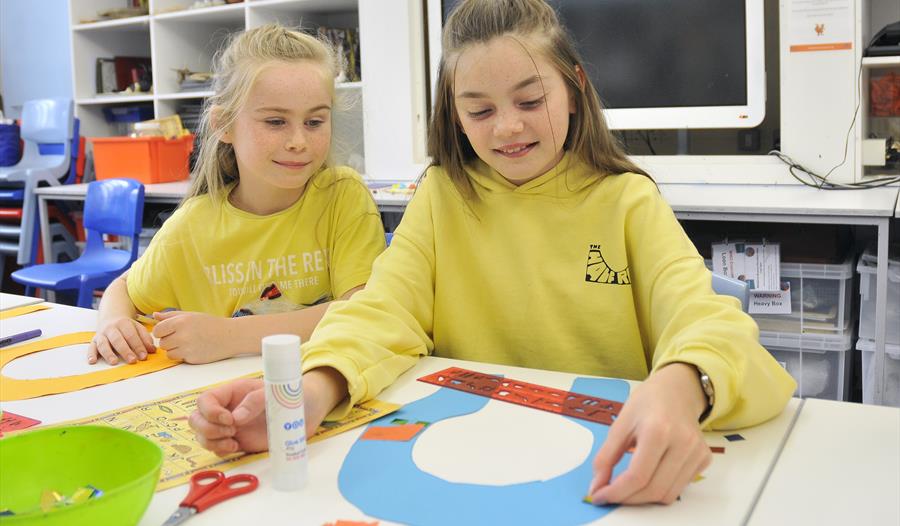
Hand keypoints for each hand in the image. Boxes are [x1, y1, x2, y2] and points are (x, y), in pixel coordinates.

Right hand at [89, 316, 155, 364]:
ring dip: (108, 353)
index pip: (131, 335)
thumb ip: (145, 338)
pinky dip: (91, 354)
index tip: (144, 356)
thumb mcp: (138, 328)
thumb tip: (152, 350)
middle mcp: (111, 328)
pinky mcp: (94, 341)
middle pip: (118, 340)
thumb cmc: (127, 327)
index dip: (138, 346)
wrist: (111, 317)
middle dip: (125, 351)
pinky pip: (91, 347)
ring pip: (103, 344)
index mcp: (124, 323)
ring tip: (114, 362)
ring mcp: (101, 334)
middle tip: (132, 360)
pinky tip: (93, 361)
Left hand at [152, 311, 237, 363]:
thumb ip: (171, 315)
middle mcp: (182, 335)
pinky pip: (178, 359)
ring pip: (168, 353)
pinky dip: (183, 356)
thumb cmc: (210, 324)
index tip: (170, 331)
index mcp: (180, 322)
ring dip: (174, 350)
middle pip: (162, 343)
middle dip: (169, 341)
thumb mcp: (191, 315)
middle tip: (182, 337)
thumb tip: (154, 315)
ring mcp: (187, 348)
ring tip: (188, 344)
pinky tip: (194, 349)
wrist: (230, 336)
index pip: (157, 330)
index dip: (162, 331)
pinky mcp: (192, 359)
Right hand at [190, 368, 348, 455]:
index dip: (210, 411)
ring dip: (212, 442)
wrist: (303, 411)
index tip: (229, 419)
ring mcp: (228, 427)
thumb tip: (236, 418)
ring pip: (202, 436)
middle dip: (207, 428)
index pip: (205, 400)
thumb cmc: (287, 395)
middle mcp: (225, 409)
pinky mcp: (235, 442)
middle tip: (231, 432)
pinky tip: (236, 447)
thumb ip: (254, 401)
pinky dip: (220, 451)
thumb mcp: (272, 392)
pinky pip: (215, 449)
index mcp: (231, 392)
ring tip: (234, 442)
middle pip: (196, 419)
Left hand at [587, 363, 711, 504]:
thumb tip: (597, 487)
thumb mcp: (620, 424)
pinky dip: (661, 490)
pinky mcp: (705, 458)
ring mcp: (697, 452)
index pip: (637, 476)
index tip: (599, 497)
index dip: (616, 492)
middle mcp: (682, 443)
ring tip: (627, 488)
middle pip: (653, 489)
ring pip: (668, 494)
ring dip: (644, 498)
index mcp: (658, 430)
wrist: (677, 391)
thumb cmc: (646, 404)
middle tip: (610, 495)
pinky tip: (650, 476)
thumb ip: (606, 457)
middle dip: (628, 499)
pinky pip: (680, 487)